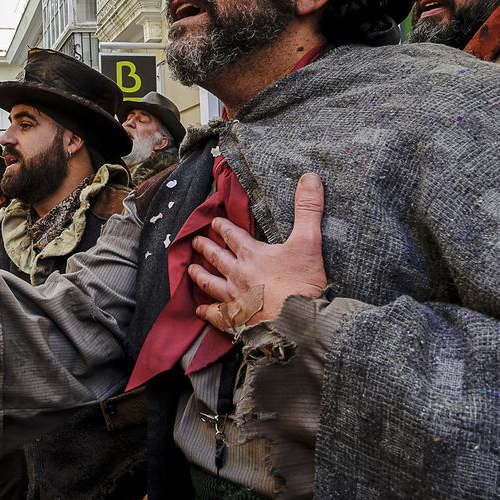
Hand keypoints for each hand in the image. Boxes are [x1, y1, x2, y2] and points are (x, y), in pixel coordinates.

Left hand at [188, 172, 328, 332]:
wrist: (298, 322)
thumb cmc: (302, 282)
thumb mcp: (308, 241)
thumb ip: (308, 209)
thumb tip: (309, 177)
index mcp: (252, 255)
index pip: (232, 235)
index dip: (222, 227)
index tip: (214, 221)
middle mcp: (239, 275)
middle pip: (217, 258)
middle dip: (206, 247)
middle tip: (195, 242)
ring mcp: (236, 298)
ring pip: (211, 284)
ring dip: (200, 275)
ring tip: (190, 270)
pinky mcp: (237, 319)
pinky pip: (217, 315)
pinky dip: (208, 312)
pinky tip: (201, 311)